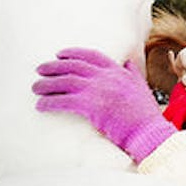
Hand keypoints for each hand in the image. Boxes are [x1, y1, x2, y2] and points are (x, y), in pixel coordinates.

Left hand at [33, 48, 175, 161]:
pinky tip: (40, 106)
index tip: (60, 54)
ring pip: (65, 81)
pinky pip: (63, 100)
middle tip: (40, 70)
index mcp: (119, 72)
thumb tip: (128, 63)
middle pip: (74, 66)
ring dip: (47, 84)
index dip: (73, 53)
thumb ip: (132, 74)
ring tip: (36, 88)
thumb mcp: (142, 88)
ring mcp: (99, 90)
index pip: (92, 55)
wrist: (149, 132)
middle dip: (54, 66)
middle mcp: (108, 77)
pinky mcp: (91, 106)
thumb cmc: (145, 115)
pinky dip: (49, 102)